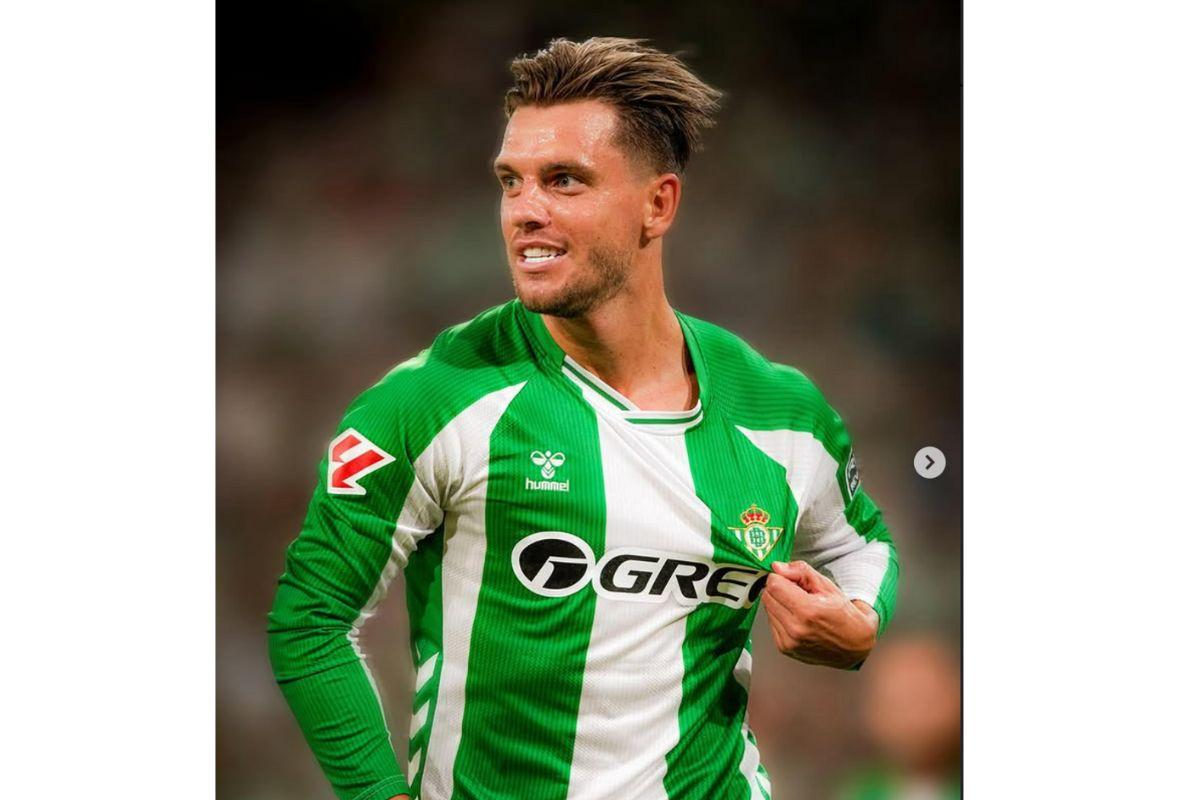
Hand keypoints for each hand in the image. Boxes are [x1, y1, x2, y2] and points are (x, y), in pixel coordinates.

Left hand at [761, 560, 877, 668]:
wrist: (854, 647)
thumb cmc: (845, 616)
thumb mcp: (828, 587)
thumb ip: (801, 572)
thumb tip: (778, 567)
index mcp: (807, 610)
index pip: (774, 585)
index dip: (781, 577)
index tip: (791, 579)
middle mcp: (795, 628)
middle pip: (768, 596)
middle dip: (779, 589)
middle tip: (797, 593)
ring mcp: (789, 641)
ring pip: (768, 610)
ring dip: (779, 604)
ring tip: (800, 607)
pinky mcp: (785, 648)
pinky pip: (771, 624)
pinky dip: (781, 618)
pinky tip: (797, 619)